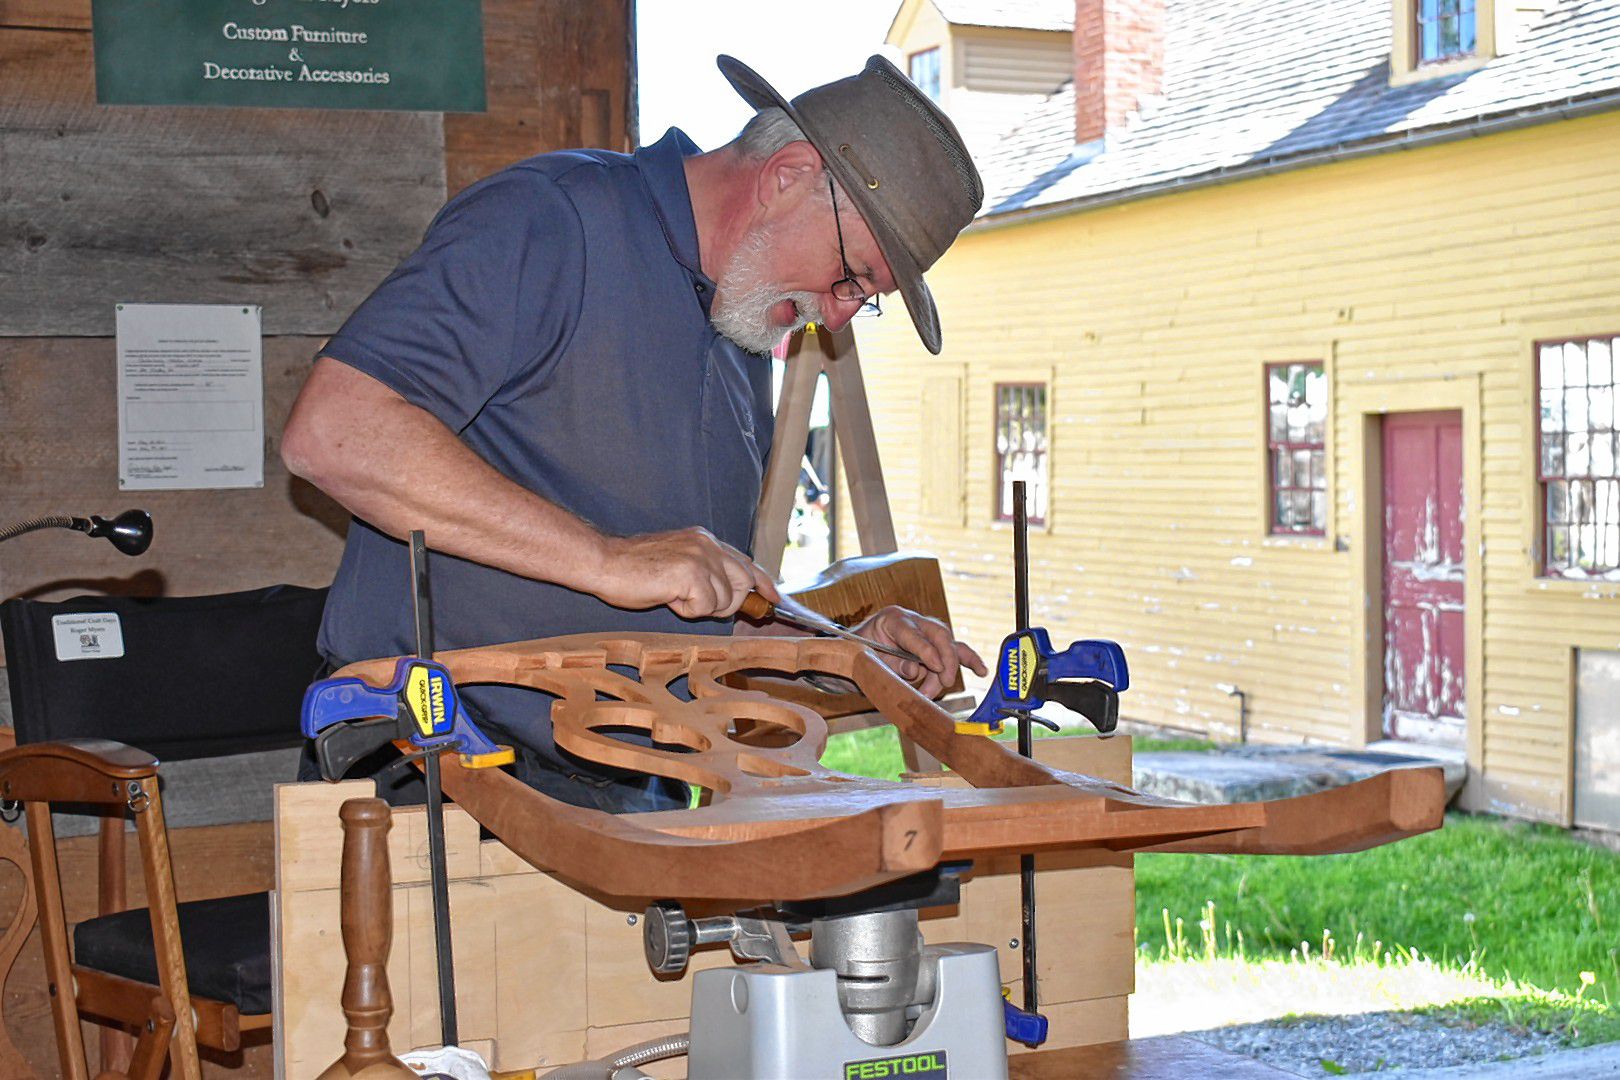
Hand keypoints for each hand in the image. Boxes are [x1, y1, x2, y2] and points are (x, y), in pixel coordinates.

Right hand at [596, 527, 779, 619]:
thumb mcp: (678, 563)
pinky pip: (706, 607)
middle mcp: (708, 544)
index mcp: (705, 539)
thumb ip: (705, 571)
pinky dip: (687, 611)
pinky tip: (667, 597)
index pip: (746, 562)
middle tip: (694, 604)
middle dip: (727, 603)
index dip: (763, 582)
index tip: (774, 598)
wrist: (605, 564)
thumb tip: (732, 593)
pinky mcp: (692, 574)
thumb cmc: (635, 570)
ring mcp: (701, 557)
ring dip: (700, 608)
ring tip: (672, 594)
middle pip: (744, 583)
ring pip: (725, 600)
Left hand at [851, 606, 987, 698]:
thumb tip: (915, 670)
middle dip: (945, 659)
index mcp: (891, 620)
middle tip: (944, 682)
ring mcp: (925, 630)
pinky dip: (967, 660)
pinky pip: (953, 650)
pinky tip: (981, 670)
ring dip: (951, 667)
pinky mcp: (933, 644)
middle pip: (937, 635)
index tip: (936, 668)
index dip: (925, 651)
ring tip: (943, 687)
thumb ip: (889, 665)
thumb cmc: (859, 655)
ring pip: (948, 643)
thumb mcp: (868, 661)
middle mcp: (912, 620)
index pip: (912, 634)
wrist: (856, 651)